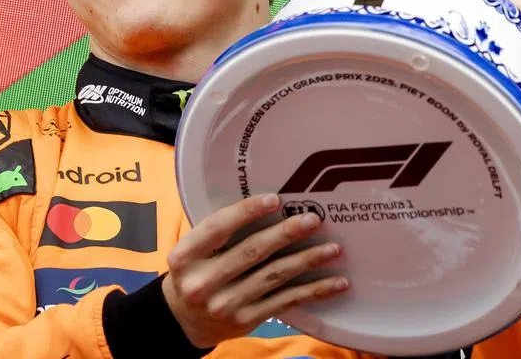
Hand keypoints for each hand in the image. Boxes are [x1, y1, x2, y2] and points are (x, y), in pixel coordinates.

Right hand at [162, 194, 347, 348]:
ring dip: (307, 261)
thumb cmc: (195, 272)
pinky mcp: (246, 320)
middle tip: (313, 219)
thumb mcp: (192, 250)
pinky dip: (313, 291)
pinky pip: (286, 301)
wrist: (184, 321)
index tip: (274, 199)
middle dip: (286, 234)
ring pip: (274, 276)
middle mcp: (203, 283)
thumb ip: (218, 231)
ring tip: (332, 248)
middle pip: (251, 252)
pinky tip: (335, 282)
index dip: (246, 212)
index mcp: (185, 257)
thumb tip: (268, 202)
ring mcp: (226, 305)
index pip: (217, 228)